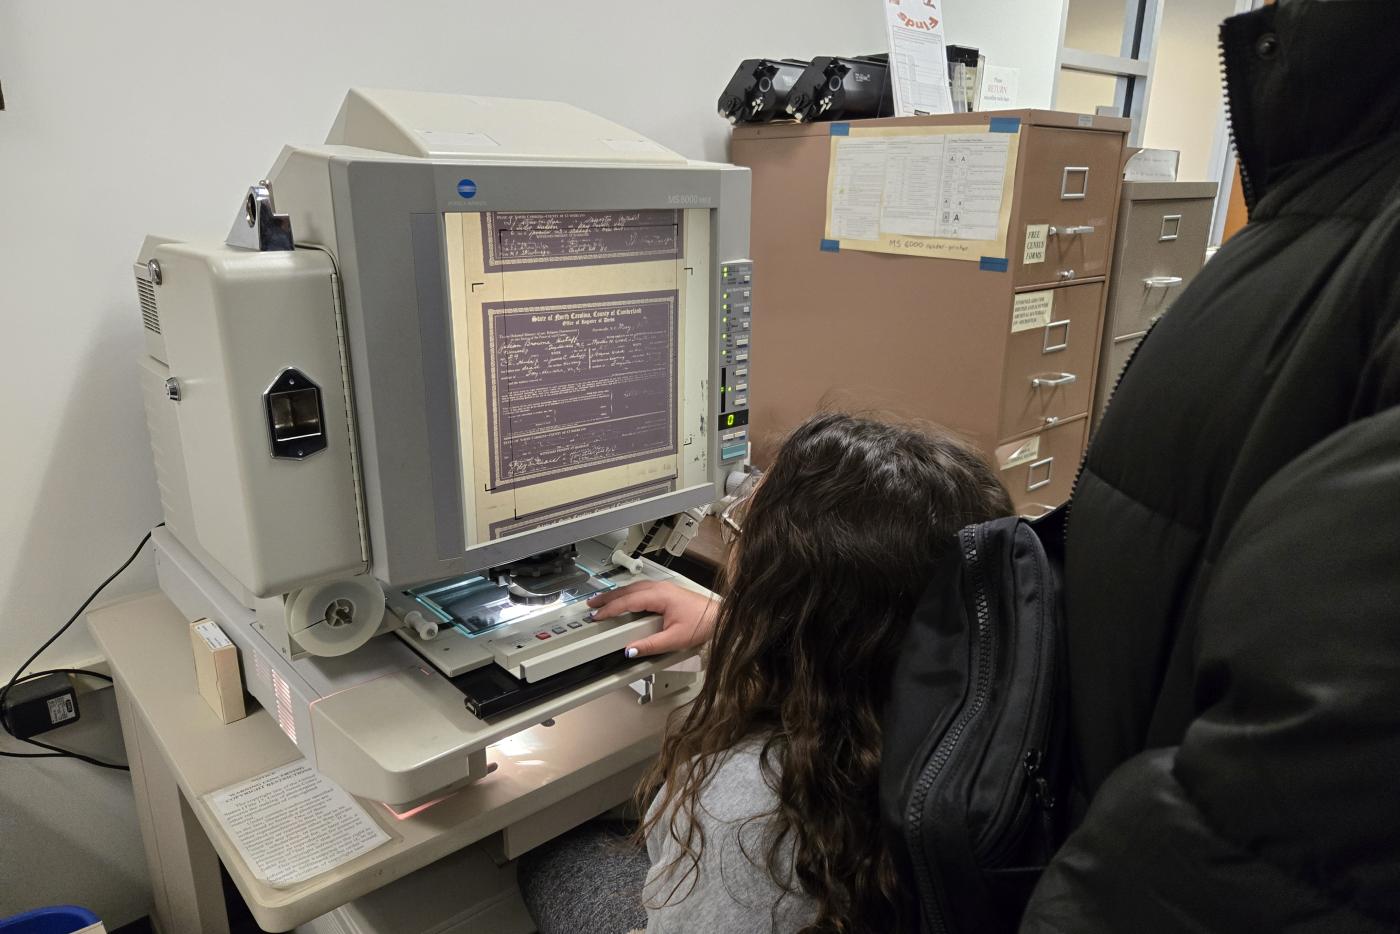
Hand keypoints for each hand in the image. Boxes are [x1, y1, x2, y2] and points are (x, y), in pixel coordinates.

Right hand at [587, 581, 718, 657]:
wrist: (720, 617)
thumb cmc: (703, 624)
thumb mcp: (675, 639)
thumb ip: (650, 645)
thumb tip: (630, 649)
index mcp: (659, 596)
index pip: (627, 601)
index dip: (609, 609)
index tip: (596, 616)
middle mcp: (660, 588)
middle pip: (626, 590)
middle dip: (607, 597)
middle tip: (591, 605)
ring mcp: (663, 588)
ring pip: (633, 588)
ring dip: (616, 594)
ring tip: (602, 602)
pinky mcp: (667, 592)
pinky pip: (641, 589)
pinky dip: (627, 594)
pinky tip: (624, 599)